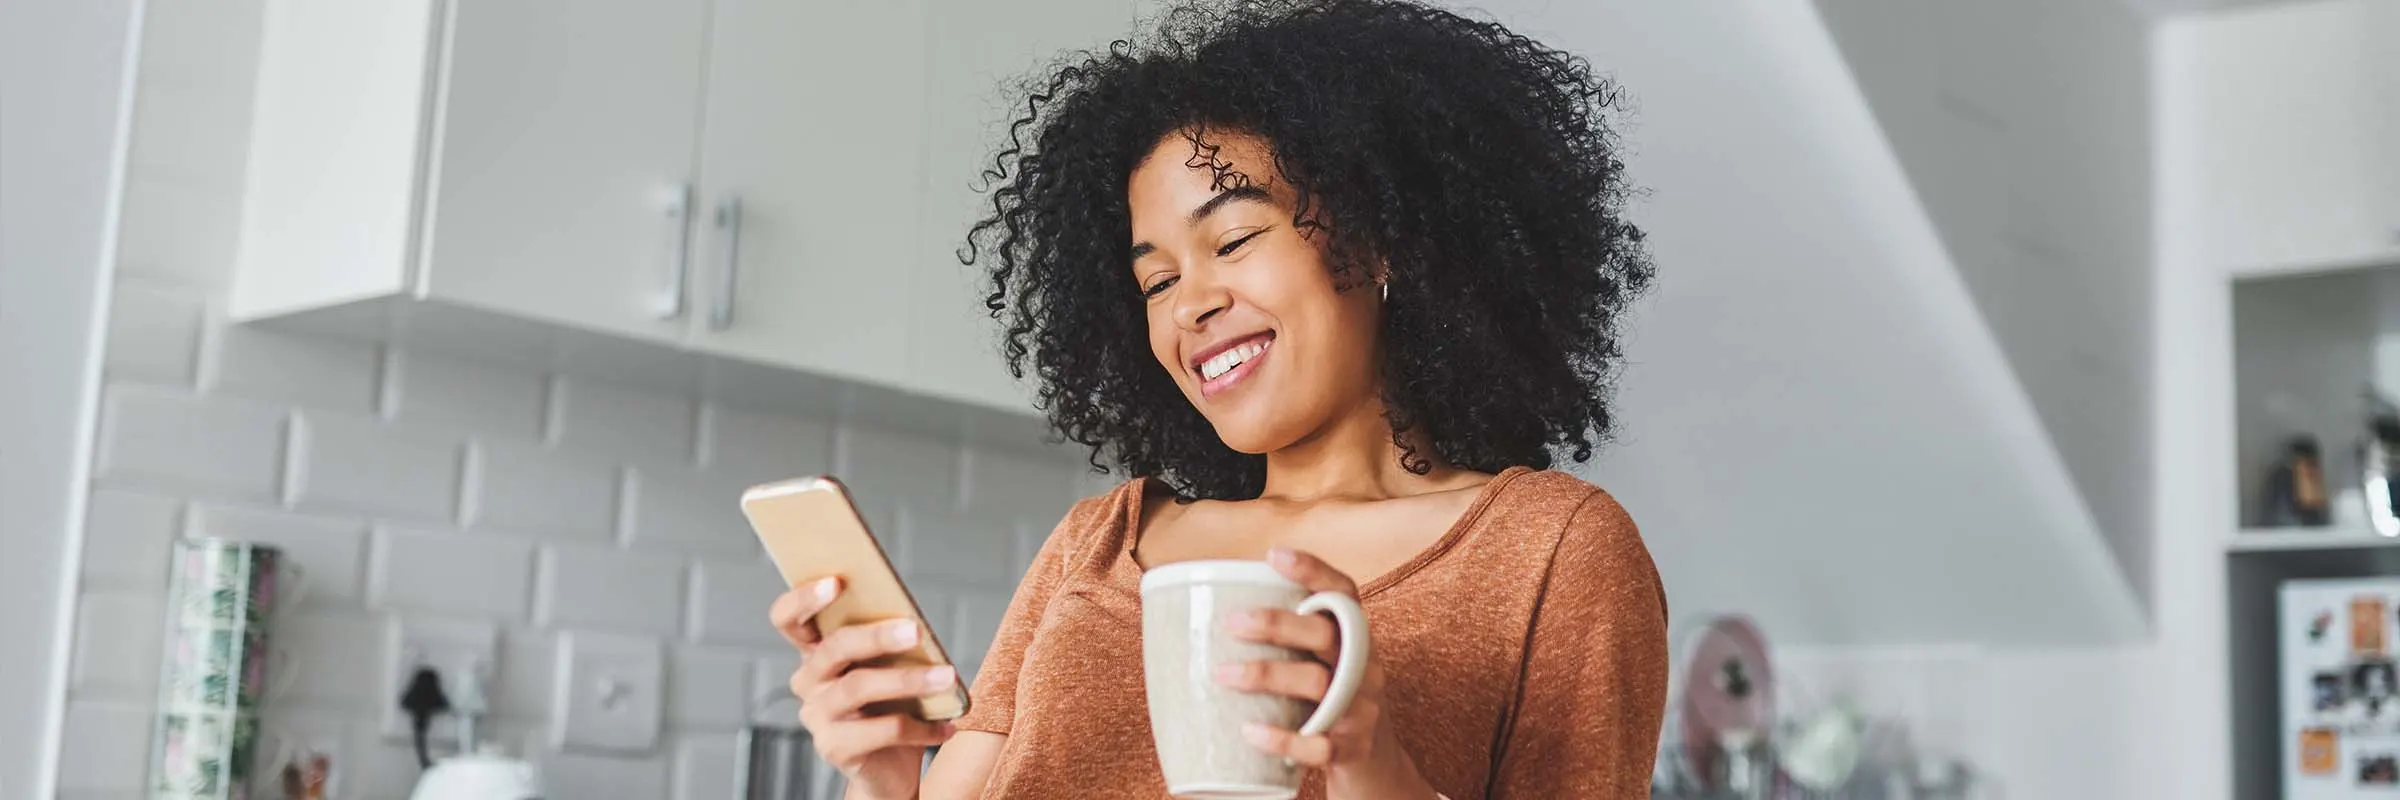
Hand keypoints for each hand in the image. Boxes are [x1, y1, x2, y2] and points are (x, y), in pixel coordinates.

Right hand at [771, 577, 956, 799]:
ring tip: (947, 677)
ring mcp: (817, 717)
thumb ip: (891, 642)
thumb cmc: (891, 707)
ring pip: (858, 687)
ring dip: (908, 680)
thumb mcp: (890, 668)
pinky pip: (882, 731)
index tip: (836, 581)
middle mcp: (808, 682)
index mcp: (816, 652)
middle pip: (834, 649)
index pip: (789, 619)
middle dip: (876, 636)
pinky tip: (947, 725)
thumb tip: (915, 623)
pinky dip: (921, 727)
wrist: (889, 770)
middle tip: (916, 630)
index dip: (805, 598)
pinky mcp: (835, 748)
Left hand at [1215, 548, 1438, 799]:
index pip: (1344, 594)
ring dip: (1266, 675)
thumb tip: (1209, 615)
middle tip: (1232, 623)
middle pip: (1326, 635)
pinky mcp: (1353, 750)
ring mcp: (1362, 710)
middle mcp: (1365, 668)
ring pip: (1318, 684)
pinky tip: (1250, 731)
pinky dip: (1282, 738)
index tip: (1274, 555)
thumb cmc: (1332, 703)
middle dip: (1277, 623)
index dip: (1314, 571)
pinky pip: (1319, 745)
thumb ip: (1292, 641)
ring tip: (1222, 674)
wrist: (1376, 765)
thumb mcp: (1325, 665)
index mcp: (1356, 640)